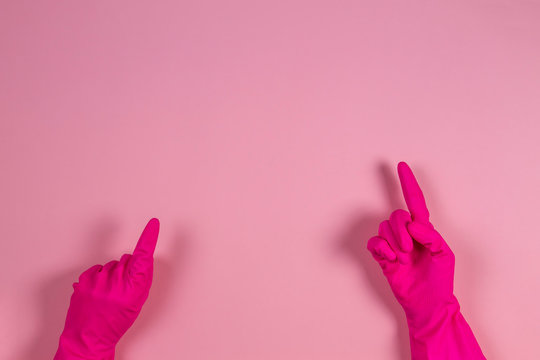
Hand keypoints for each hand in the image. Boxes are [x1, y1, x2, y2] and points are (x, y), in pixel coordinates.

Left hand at [55, 218, 159, 359]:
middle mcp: (116, 283)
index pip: (143, 257)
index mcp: (134, 289)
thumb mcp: (137, 302)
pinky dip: (99, 277)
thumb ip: (142, 279)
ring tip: (108, 293)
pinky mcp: (84, 280)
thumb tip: (144, 260)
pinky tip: (98, 291)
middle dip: (127, 268)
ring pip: (112, 264)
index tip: (153, 224)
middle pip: (127, 259)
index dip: (149, 238)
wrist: (89, 337)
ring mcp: (98, 281)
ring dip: (112, 274)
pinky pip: (97, 268)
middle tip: (122, 287)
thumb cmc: (116, 322)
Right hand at [367, 162, 456, 328]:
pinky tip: (391, 260)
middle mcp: (407, 234)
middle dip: (400, 231)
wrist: (428, 304)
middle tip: (408, 250)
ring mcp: (393, 244)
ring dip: (393, 243)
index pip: (415, 201)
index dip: (408, 183)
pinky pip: (374, 242)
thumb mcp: (445, 256)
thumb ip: (432, 237)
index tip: (402, 165)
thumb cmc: (440, 280)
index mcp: (424, 230)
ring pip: (384, 227)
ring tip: (402, 259)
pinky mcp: (382, 256)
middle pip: (396, 215)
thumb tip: (414, 225)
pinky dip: (381, 249)